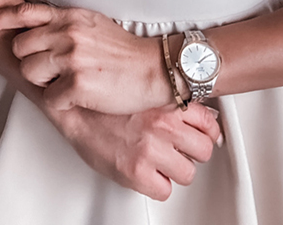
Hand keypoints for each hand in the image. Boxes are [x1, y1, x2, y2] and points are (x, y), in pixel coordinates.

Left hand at [0, 1, 169, 113]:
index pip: (24, 12)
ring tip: (69, 82)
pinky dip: (62, 103)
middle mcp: (67, 32)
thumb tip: (35, 30)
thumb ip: (64, 24)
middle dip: (31, 62)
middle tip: (53, 70)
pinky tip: (82, 96)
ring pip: (29, 73)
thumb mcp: (93, 24)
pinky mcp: (77, 84)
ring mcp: (71, 57)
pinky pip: (49, 99)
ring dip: (44, 84)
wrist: (154, 69)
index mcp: (70, 16)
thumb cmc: (125, 51)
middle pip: (20, 48)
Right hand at [52, 101, 223, 200]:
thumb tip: (191, 110)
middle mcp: (163, 123)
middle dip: (192, 152)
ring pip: (188, 173)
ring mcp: (151, 148)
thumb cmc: (103, 99)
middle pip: (204, 149)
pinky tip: (147, 174)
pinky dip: (157, 186)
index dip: (207, 132)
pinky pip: (164, 191)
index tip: (204, 136)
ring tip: (161, 162)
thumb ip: (168, 99)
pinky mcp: (136, 171)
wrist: (73, 108)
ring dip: (175, 170)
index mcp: (167, 101)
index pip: (209, 122)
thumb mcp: (142, 90)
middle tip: (179, 150)